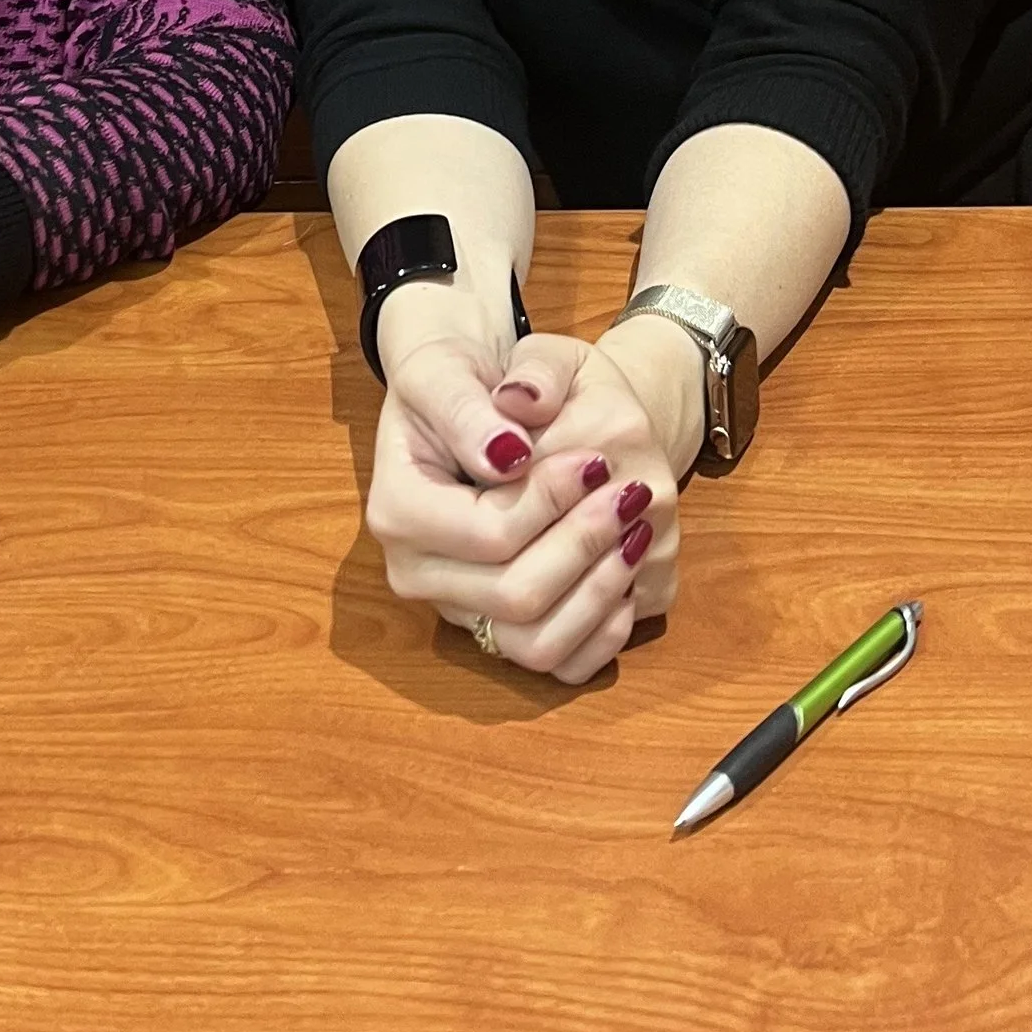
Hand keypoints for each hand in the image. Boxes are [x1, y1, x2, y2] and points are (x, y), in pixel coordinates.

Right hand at [365, 329, 679, 684]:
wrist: (460, 401)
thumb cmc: (451, 380)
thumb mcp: (447, 370)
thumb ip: (470, 411)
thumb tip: (509, 455)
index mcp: (397, 513)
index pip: (487, 534)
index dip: (551, 502)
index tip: (597, 459)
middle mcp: (416, 573)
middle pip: (515, 594)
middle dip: (584, 544)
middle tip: (631, 494)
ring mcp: (455, 608)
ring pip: (536, 642)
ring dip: (599, 593)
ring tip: (634, 536)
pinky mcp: (492, 627)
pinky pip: (554, 661)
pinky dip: (599, 635)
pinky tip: (627, 583)